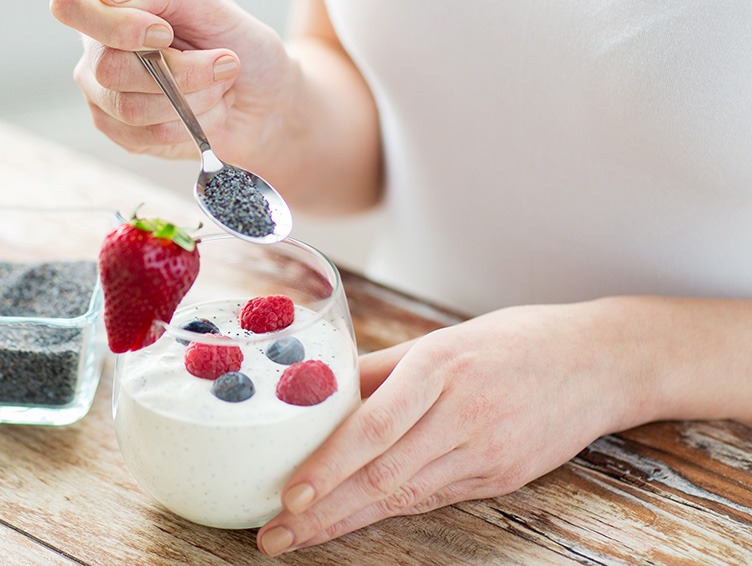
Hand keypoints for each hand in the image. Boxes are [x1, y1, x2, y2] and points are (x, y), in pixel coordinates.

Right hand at [50, 0, 295, 164]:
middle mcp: (96, 46)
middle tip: (224, 63)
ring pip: (131, 108)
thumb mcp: (209, 1)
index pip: (70, 4)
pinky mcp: (122, 132)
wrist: (265, 97)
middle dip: (180, 72)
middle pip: (108, 68)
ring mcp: (103, 93)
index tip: (166, 33)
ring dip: (194, 99)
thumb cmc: (237, 41)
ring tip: (220, 87)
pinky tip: (207, 110)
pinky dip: (191, 124)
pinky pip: (146, 137)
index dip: (116, 25)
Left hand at [257, 301, 641, 555]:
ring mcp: (487, 452)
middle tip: (275, 536)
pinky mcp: (502, 478)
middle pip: (383, 475)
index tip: (288, 494)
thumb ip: (382, 368)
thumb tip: (321, 391)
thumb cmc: (514, 340)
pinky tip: (354, 521)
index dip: (330, 465)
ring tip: (300, 537)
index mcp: (441, 367)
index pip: (375, 426)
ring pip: (405, 497)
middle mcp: (463, 414)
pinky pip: (434, 498)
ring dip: (348, 521)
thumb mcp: (443, 338)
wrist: (600, 363)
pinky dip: (389, 512)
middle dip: (324, 512)